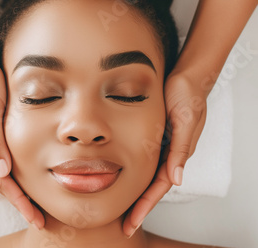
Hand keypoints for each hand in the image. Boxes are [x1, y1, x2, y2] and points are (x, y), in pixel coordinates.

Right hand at [0, 55, 44, 228]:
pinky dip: (13, 177)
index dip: (19, 201)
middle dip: (19, 204)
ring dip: (17, 193)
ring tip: (32, 207)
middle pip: (2, 184)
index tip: (34, 217)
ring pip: (2, 176)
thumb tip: (2, 171)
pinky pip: (1, 163)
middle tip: (38, 220)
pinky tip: (22, 179)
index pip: (2, 182)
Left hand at [123, 72, 206, 236]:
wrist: (185, 75)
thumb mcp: (184, 120)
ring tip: (118, 212)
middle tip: (123, 227)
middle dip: (138, 208)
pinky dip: (130, 174)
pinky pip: (141, 161)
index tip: (132, 223)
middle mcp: (166, 154)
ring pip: (144, 177)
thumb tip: (177, 180)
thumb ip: (180, 149)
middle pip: (150, 187)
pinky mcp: (150, 137)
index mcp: (176, 154)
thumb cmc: (186, 95)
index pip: (158, 188)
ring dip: (133, 194)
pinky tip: (118, 180)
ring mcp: (158, 147)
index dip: (145, 206)